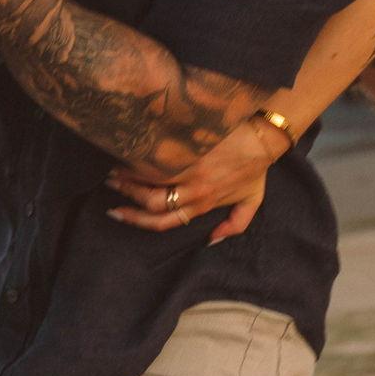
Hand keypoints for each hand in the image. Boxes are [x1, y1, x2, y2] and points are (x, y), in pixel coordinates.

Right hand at [106, 115, 287, 243]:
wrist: (264, 135)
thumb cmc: (257, 167)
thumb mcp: (252, 201)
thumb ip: (235, 224)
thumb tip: (212, 240)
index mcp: (203, 204)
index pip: (164, 221)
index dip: (138, 221)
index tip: (119, 213)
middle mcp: (194, 190)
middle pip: (151, 202)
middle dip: (127, 197)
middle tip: (110, 187)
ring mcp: (191, 168)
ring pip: (151, 180)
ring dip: (128, 176)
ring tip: (112, 169)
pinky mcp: (191, 147)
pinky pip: (161, 156)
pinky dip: (141, 156)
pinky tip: (127, 149)